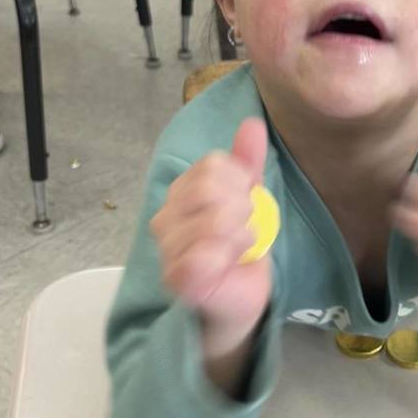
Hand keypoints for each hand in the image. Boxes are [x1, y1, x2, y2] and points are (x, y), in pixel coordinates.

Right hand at [150, 119, 272, 349]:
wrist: (239, 295)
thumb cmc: (239, 245)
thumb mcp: (249, 197)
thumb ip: (247, 161)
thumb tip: (253, 123)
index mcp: (181, 192)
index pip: (212, 166)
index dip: (240, 183)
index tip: (246, 204)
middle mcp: (164, 217)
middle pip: (209, 190)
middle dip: (242, 209)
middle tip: (245, 229)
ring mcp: (166, 249)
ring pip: (213, 222)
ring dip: (241, 236)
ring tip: (239, 248)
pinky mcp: (176, 279)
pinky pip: (204, 256)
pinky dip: (228, 257)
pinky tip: (228, 265)